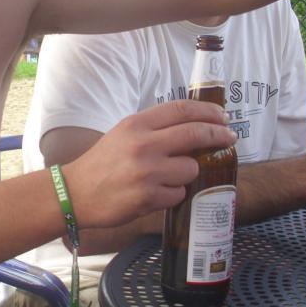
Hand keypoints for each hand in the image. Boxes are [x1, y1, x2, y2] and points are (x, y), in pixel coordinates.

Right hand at [62, 100, 235, 229]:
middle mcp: (144, 145)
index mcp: (137, 124)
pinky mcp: (148, 197)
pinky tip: (157, 193)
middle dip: (219, 135)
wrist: (75, 193)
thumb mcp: (125, 134)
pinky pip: (178, 193)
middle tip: (229, 138)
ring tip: (169, 177)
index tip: (223, 117)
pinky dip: (173, 194)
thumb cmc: (103, 163)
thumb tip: (195, 125)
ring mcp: (147, 172)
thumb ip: (155, 128)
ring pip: (191, 168)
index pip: (182, 109)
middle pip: (195, 133)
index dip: (208, 112)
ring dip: (187, 173)